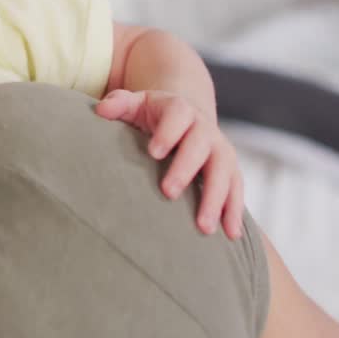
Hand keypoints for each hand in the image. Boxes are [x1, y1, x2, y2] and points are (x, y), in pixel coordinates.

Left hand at [95, 89, 244, 239]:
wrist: (186, 116)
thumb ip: (119, 103)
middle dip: (186, 169)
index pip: (177, 116)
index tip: (153, 152)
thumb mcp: (136, 103)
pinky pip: (237, 190)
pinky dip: (234, 211)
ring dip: (216, 199)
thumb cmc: (153, 114)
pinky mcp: (230, 171)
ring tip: (203, 227)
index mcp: (180, 109)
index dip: (168, 132)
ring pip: (224, 172)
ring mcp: (220, 150)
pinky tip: (231, 234)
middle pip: (201, 146)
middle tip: (168, 192)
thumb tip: (101, 110)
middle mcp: (205, 129)